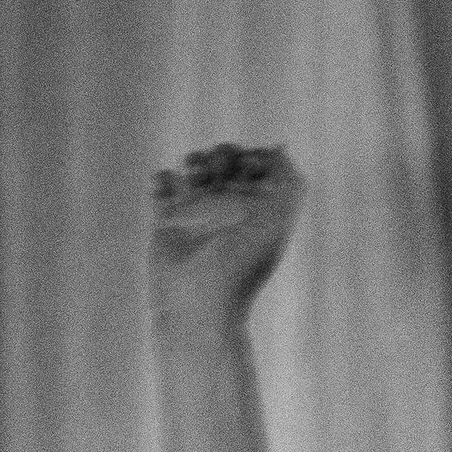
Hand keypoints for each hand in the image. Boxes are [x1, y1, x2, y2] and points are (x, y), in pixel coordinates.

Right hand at [149, 143, 303, 325]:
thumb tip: (279, 148)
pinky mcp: (168, 221)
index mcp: (260, 213)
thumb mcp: (278, 223)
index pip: (258, 168)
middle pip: (225, 161)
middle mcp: (231, 213)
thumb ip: (288, 182)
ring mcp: (199, 215)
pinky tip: (168, 188)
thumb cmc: (241, 265)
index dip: (253, 157)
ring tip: (194, 176)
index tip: (248, 167)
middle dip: (222, 155)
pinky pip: (163, 184)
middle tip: (218, 174)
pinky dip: (163, 178)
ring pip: (194, 167)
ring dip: (194, 160)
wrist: (200, 303)